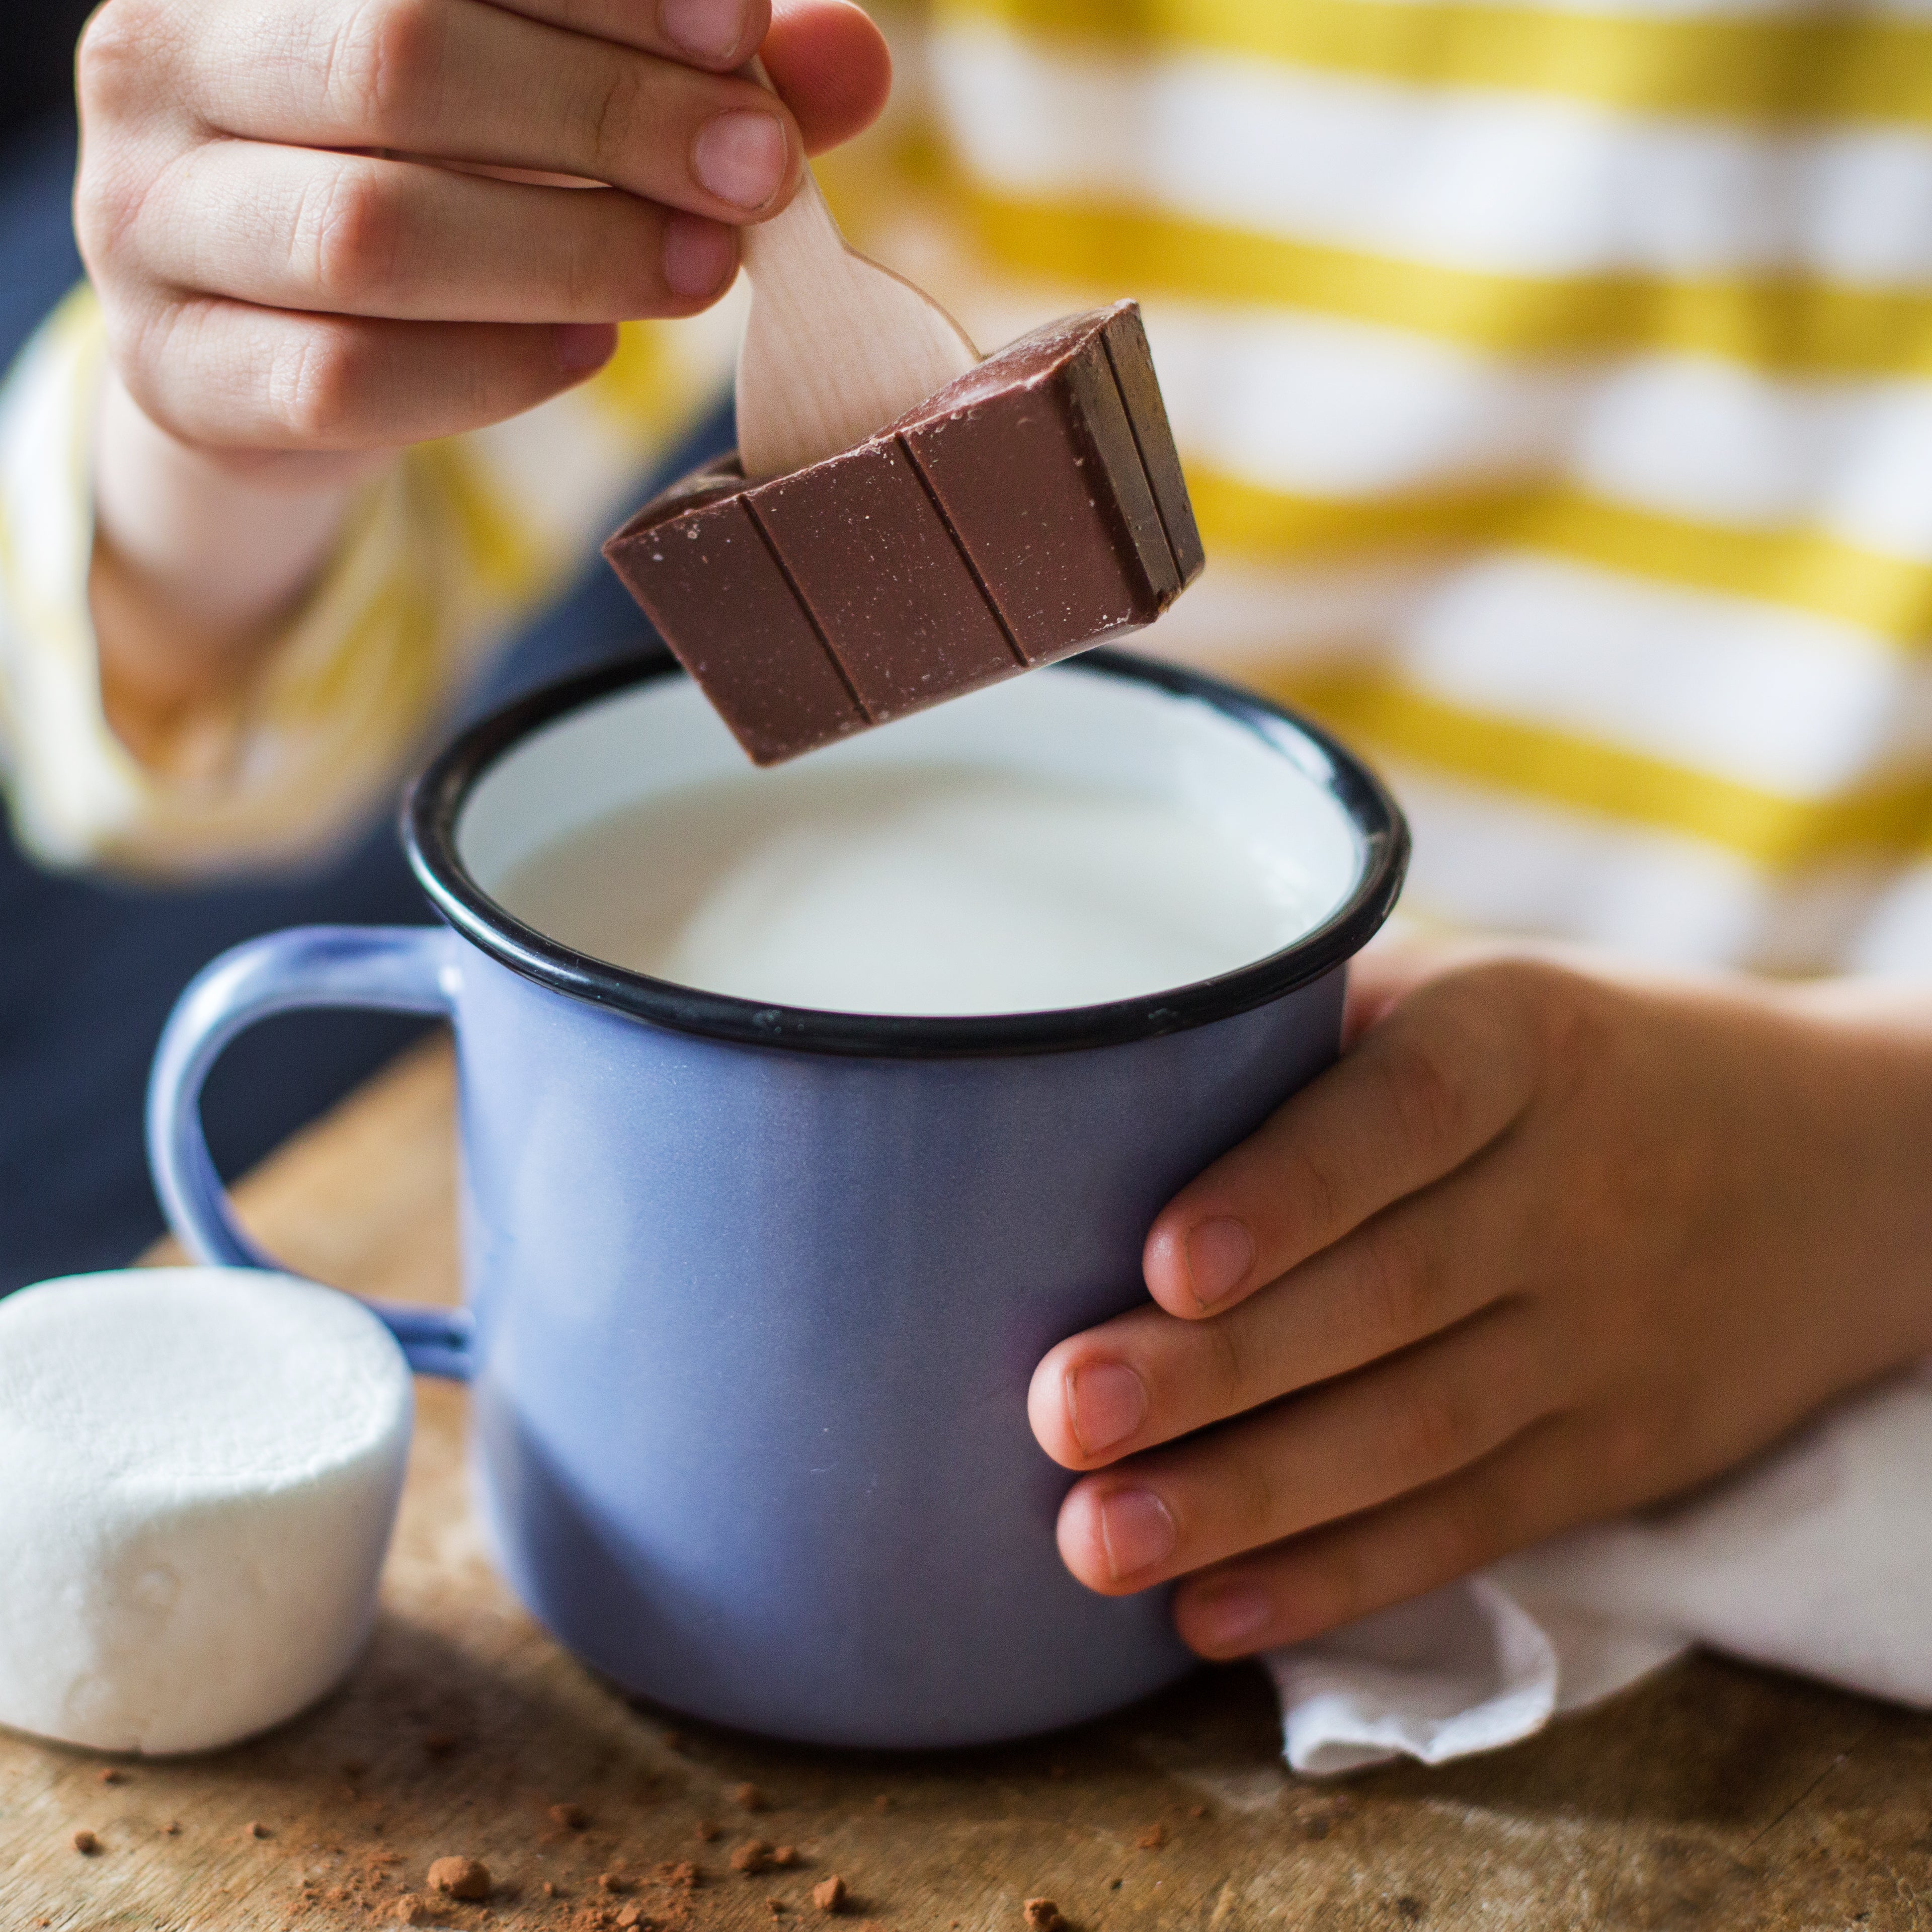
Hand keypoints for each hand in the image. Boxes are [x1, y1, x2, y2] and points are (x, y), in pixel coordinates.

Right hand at [77, 0, 888, 467]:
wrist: (262, 358)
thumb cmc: (422, 191)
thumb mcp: (542, 111)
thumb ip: (674, 72)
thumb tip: (851, 59)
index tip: (742, 33)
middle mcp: (160, 62)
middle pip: (400, 64)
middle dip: (608, 116)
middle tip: (758, 173)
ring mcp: (146, 228)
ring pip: (372, 233)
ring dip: (570, 254)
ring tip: (702, 268)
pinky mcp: (177, 378)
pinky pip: (344, 380)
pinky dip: (489, 371)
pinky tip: (587, 356)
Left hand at [1029, 940, 1931, 1656]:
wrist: (1843, 1166)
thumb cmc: (1581, 1059)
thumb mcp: (1481, 994)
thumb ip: (1321, 1031)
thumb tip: (1094, 1089)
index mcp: (1527, 1041)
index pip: (1409, 1110)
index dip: (1289, 1190)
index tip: (1166, 1261)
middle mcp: (1578, 1190)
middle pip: (1391, 1293)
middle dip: (1219, 1370)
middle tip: (1063, 1413)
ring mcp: (1608, 1337)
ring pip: (1418, 1432)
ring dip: (1250, 1498)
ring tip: (1098, 1537)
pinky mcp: (1618, 1452)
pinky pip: (1473, 1525)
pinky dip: (1339, 1577)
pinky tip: (1212, 1612)